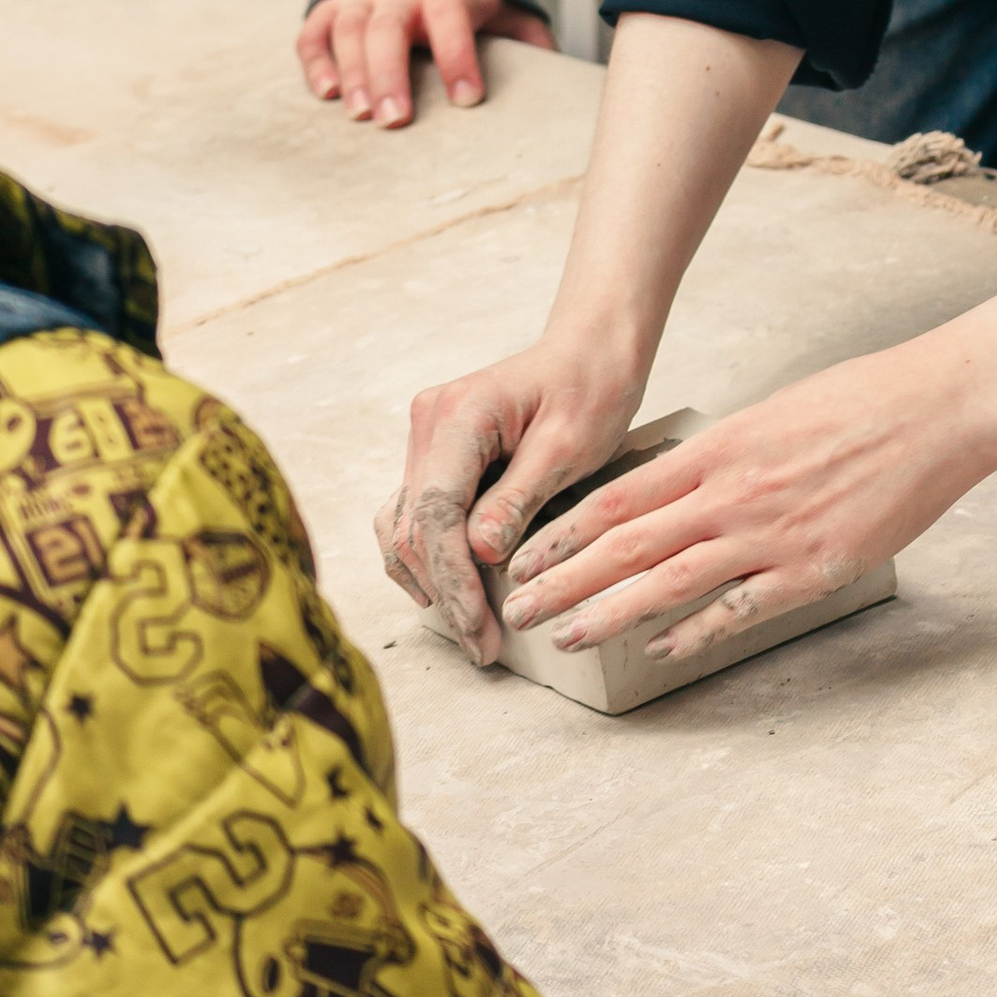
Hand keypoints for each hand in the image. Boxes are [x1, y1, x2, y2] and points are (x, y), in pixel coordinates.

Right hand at [297, 0, 553, 124]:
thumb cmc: (460, 4)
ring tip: (359, 114)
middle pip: (391, 26)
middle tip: (395, 120)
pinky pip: (314, 33)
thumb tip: (559, 76)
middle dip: (391, 73)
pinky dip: (316, 61)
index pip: (452, 18)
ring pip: (351, 28)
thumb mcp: (501, 11)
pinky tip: (326, 93)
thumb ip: (528, 39)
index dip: (459, 56)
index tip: (468, 100)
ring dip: (354, 71)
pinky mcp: (329, 11)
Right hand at [377, 339, 647, 663]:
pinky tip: (452, 594)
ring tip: (470, 631)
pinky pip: (417, 514)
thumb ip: (519, 498)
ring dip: (432, 582)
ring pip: (405, 527)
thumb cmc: (589, 388)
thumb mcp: (568, 446)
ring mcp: (427, 438)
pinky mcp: (437, 454)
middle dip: (445, 593)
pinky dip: (430, 557)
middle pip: (415, 527)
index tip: (478, 628)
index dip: (453, 579)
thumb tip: (480, 554)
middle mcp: (429, 423)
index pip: (437, 513)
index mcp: (459, 415)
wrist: (591, 350)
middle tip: (482, 646)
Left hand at [497, 346, 990, 669]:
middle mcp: (733, 493)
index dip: (564, 532)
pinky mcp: (811, 570)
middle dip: (565, 580)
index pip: (620, 497)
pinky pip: (737, 610)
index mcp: (720, 447)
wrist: (936, 409)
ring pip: (669, 583)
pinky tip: (659, 650)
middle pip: (629, 545)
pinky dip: (693, 633)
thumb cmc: (861, 400)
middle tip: (518, 608)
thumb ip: (722, 452)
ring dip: (609, 613)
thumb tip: (677, 483)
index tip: (523, 554)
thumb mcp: (774, 412)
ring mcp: (771, 536)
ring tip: (565, 636)